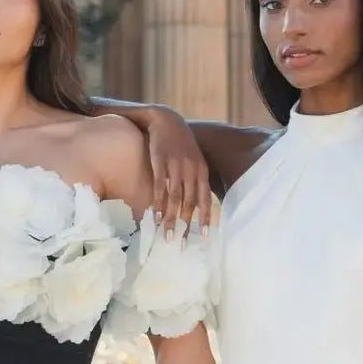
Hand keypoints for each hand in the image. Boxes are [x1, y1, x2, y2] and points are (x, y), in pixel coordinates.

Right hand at [147, 110, 213, 231]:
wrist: (166, 119)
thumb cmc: (179, 143)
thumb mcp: (193, 159)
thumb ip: (195, 178)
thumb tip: (195, 203)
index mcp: (201, 170)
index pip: (205, 199)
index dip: (205, 218)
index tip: (204, 237)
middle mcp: (191, 169)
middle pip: (190, 203)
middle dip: (186, 225)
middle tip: (181, 244)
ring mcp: (176, 165)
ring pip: (175, 198)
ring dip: (172, 219)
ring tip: (168, 235)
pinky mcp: (160, 161)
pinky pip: (160, 187)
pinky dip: (159, 203)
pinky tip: (157, 216)